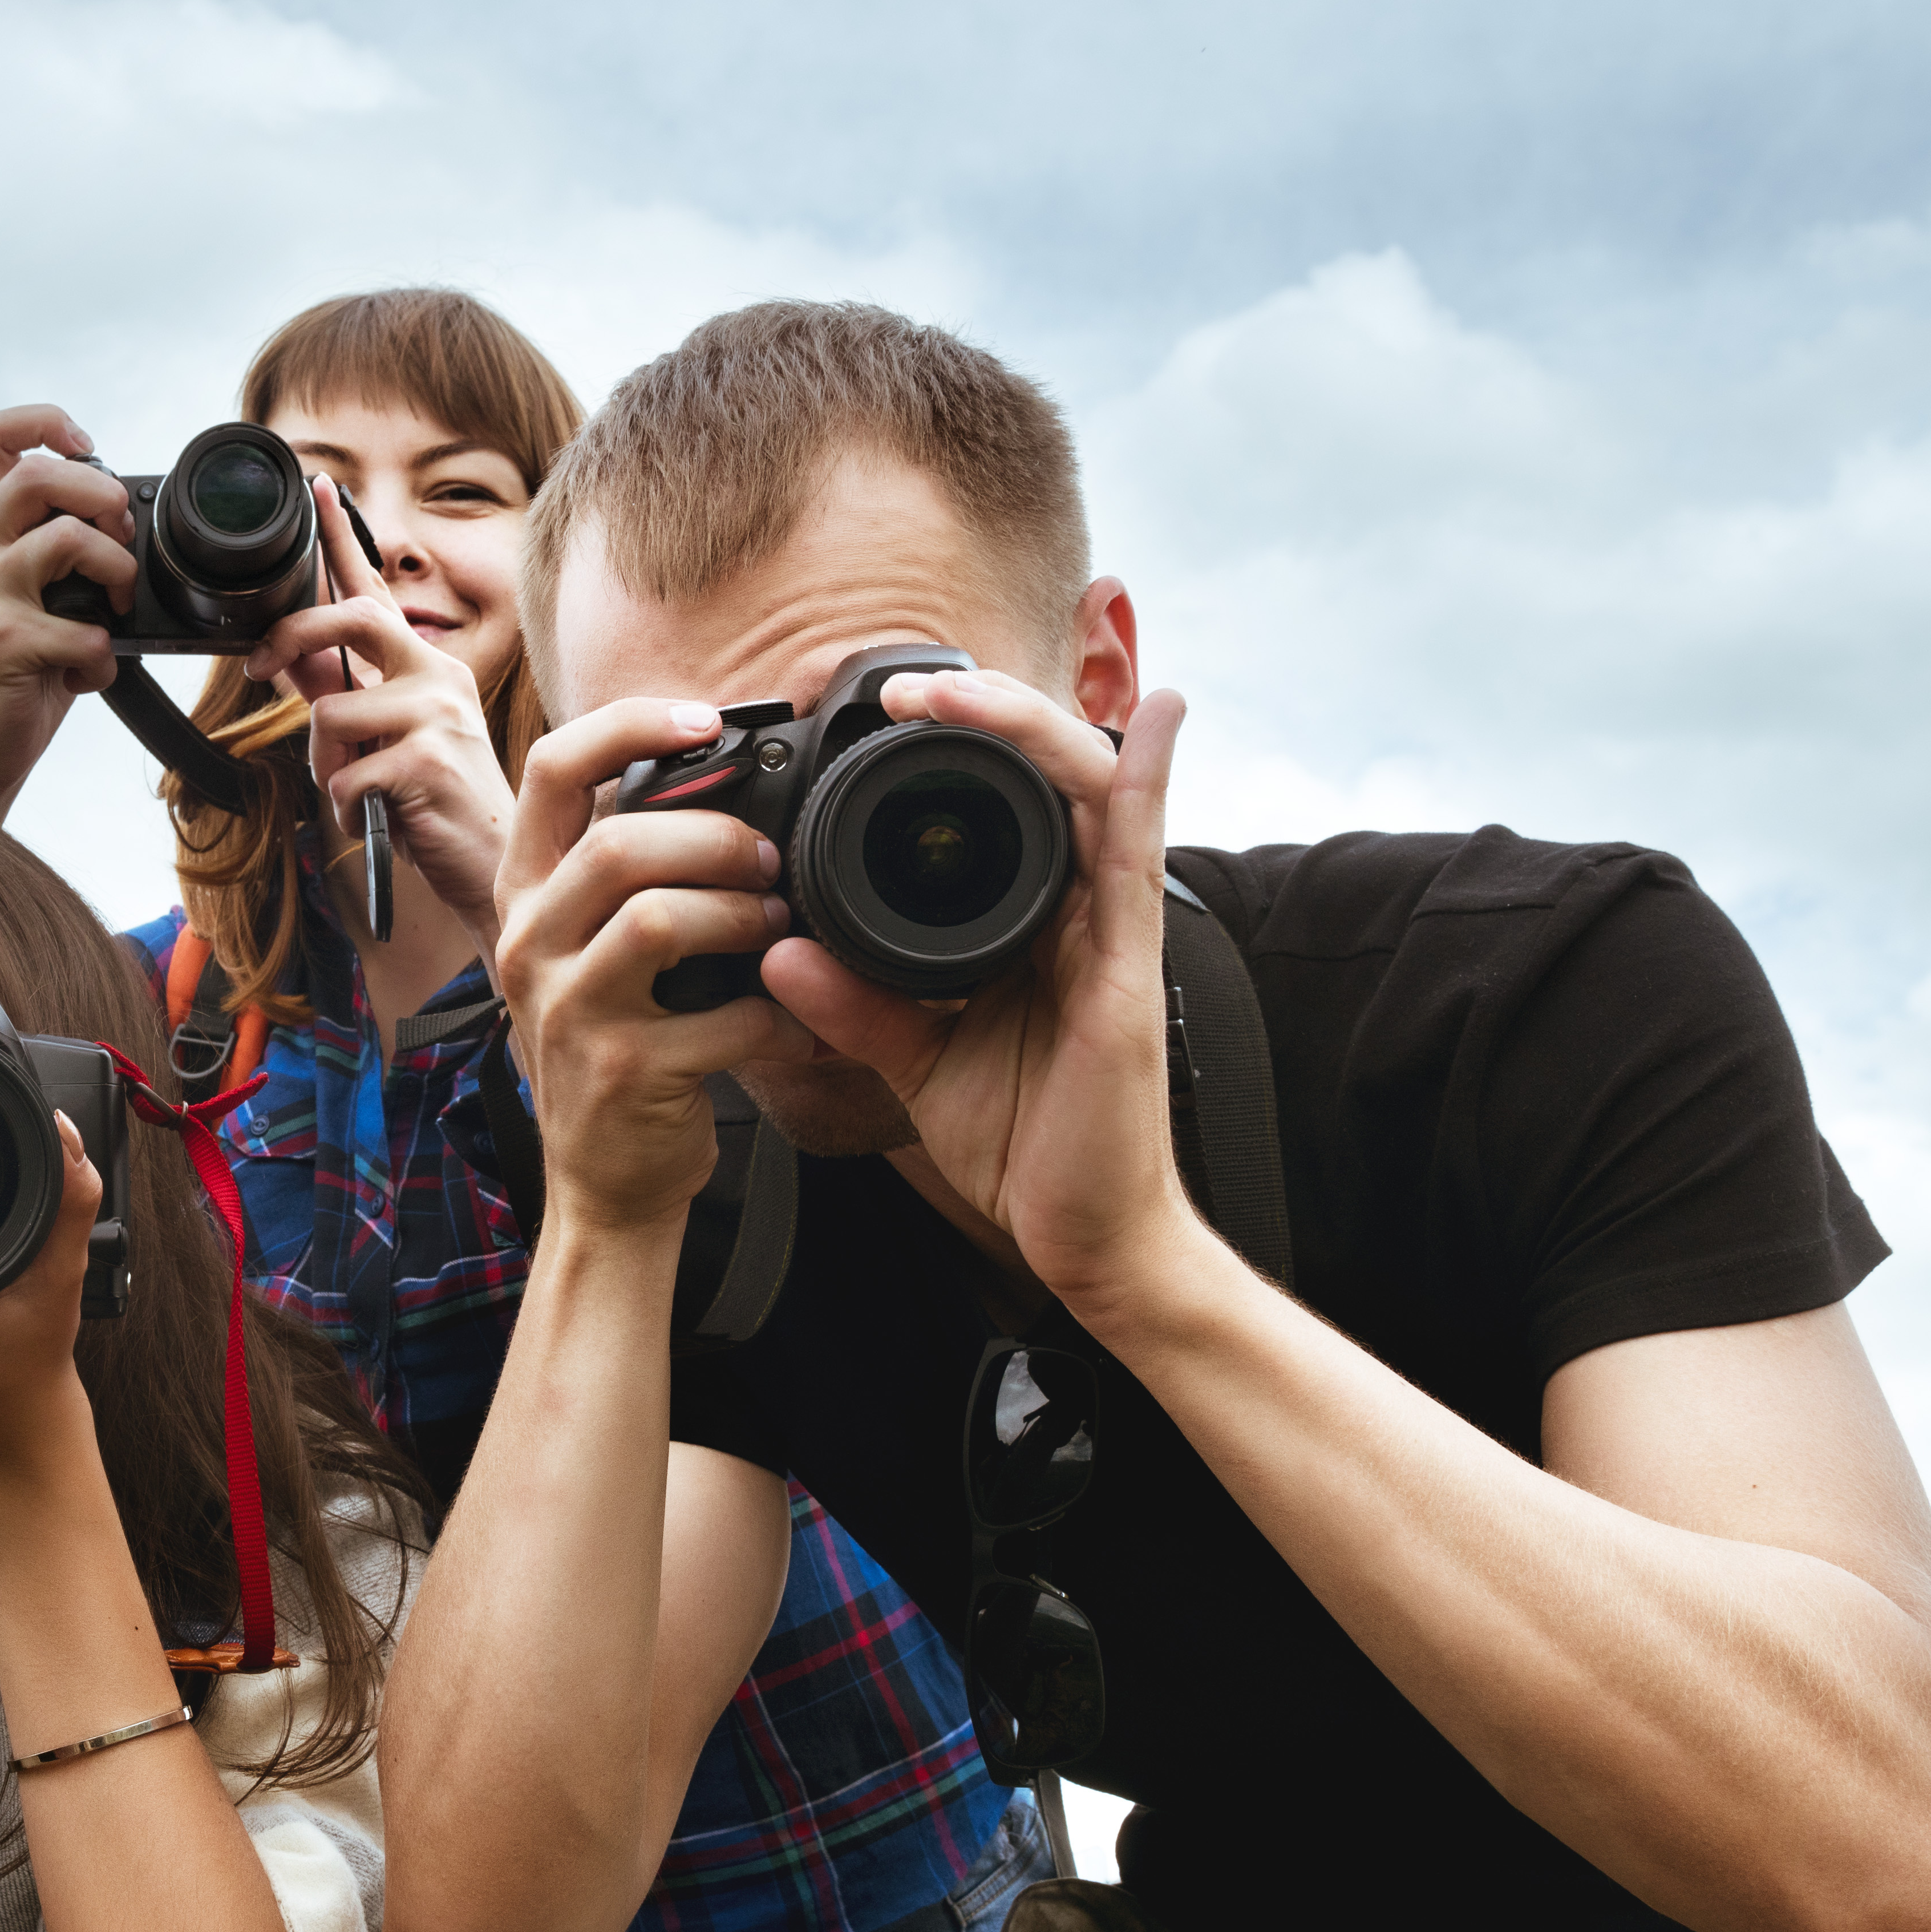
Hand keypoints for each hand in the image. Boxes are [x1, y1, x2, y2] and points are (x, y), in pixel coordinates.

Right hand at [0, 405, 137, 813]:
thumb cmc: (21, 673)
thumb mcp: (38, 595)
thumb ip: (61, 549)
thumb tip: (123, 516)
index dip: (46, 423)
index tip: (88, 452)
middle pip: (37, 473)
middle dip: (102, 496)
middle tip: (121, 539)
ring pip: (68, 538)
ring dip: (117, 572)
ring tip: (116, 611)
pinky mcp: (3, 641)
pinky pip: (82, 627)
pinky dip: (103, 655)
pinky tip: (90, 672)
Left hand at [242, 478, 513, 937]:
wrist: (498, 867)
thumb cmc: (437, 802)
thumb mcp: (386, 737)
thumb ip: (341, 691)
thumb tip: (287, 655)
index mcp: (427, 665)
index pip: (376, 590)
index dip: (343, 539)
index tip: (319, 490)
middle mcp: (438, 676)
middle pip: (352, 618)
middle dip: (295, 632)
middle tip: (262, 666)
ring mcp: (437, 716)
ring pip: (331, 714)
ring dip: (324, 762)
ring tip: (358, 789)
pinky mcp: (427, 762)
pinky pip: (344, 774)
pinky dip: (344, 805)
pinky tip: (376, 816)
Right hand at [490, 701, 824, 1236]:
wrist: (607, 1179)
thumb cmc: (622, 1042)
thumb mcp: (596, 946)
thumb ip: (633, 869)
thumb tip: (729, 785)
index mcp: (526, 894)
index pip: (551, 769)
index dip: (629, 725)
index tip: (704, 719)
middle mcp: (528, 944)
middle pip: (616, 844)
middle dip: (714, 839)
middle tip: (768, 863)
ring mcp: (566, 1011)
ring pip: (656, 921)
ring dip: (740, 916)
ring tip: (777, 930)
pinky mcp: (618, 1073)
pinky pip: (715, 1019)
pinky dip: (774, 1016)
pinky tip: (793, 1022)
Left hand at [755, 674, 1201, 1310]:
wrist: (1086, 1241)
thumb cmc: (1026, 1149)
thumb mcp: (917, 1065)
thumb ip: (858, 1008)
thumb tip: (779, 951)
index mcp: (1027, 932)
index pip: (994, 818)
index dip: (947, 758)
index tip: (874, 724)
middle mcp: (1077, 917)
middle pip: (1044, 780)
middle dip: (981, 718)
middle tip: (902, 690)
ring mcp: (1112, 937)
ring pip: (1088, 793)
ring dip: (1026, 730)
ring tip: (960, 691)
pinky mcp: (1131, 973)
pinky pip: (1138, 858)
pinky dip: (1145, 781)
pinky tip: (1152, 717)